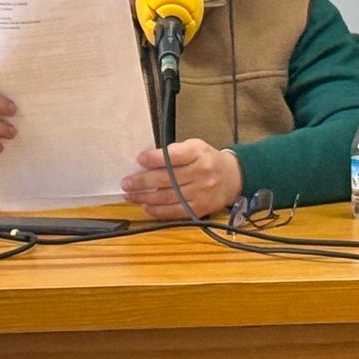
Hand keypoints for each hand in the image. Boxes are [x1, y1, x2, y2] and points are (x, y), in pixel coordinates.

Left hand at [122, 138, 242, 218]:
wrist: (232, 176)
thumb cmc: (207, 159)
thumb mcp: (194, 147)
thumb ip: (173, 152)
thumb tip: (146, 162)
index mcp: (198, 152)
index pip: (173, 156)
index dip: (154, 158)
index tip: (138, 159)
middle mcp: (202, 172)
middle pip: (167, 178)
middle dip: (143, 182)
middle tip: (126, 183)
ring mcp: (202, 192)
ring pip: (168, 197)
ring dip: (145, 198)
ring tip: (130, 196)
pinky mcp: (201, 208)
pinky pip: (176, 212)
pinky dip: (159, 211)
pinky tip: (146, 207)